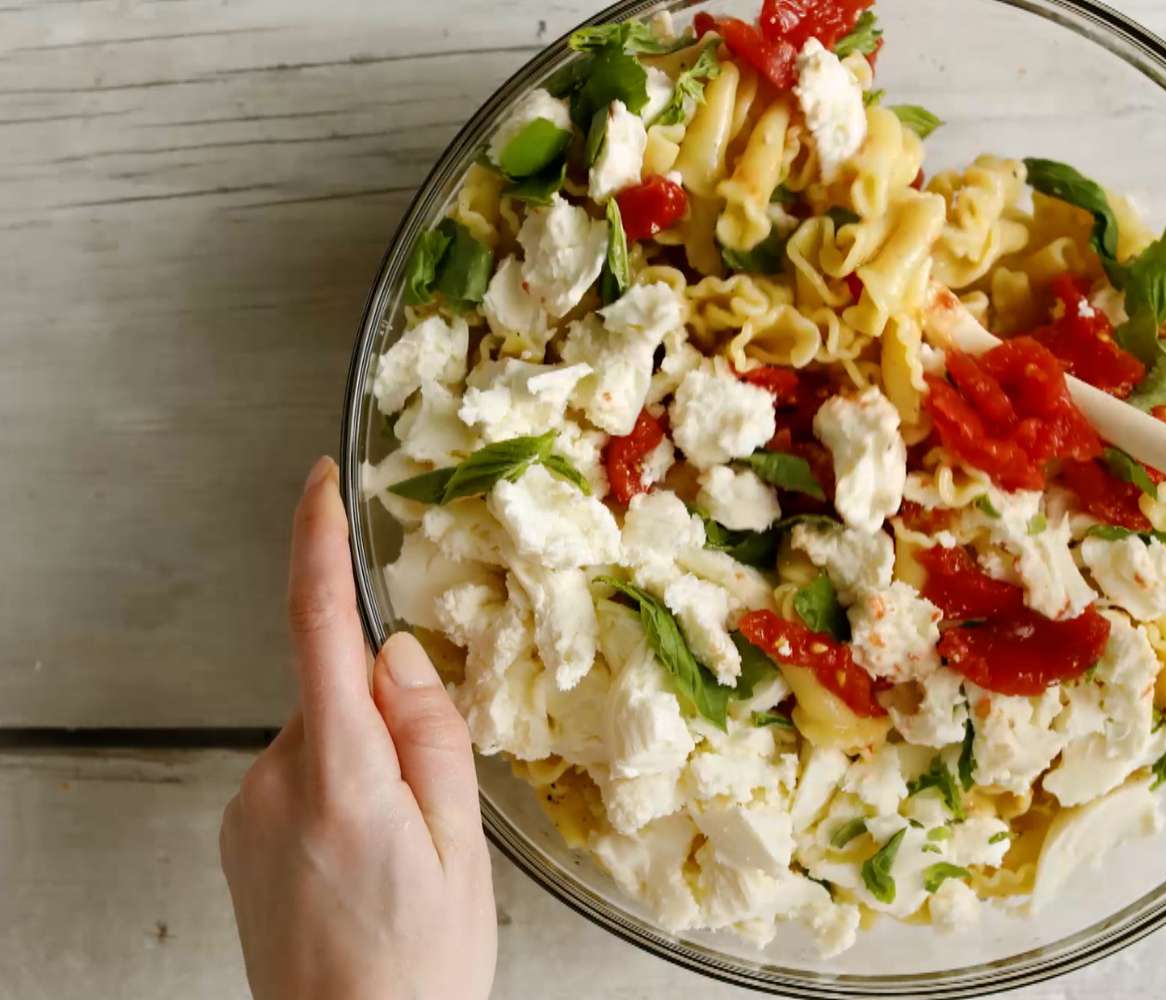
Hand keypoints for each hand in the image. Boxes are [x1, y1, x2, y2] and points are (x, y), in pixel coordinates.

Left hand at [220, 457, 496, 999]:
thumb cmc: (419, 968)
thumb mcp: (460, 848)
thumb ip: (430, 736)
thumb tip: (397, 652)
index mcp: (341, 778)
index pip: (318, 631)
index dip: (318, 546)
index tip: (321, 484)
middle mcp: (275, 782)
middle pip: (338, 691)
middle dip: (392, 715)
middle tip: (435, 804)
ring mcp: (249, 808)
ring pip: (327, 733)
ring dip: (370, 760)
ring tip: (403, 853)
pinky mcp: (241, 831)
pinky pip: (304, 771)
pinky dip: (343, 787)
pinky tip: (367, 860)